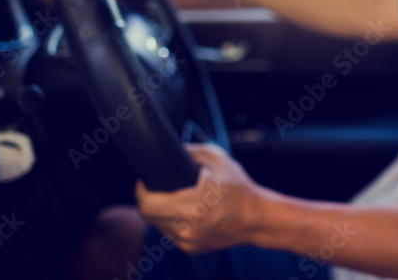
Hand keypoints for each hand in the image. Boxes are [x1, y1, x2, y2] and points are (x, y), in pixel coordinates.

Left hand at [134, 144, 263, 254]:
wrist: (256, 218)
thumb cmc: (240, 189)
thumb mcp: (218, 159)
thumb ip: (191, 151)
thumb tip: (173, 150)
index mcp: (191, 206)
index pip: (147, 204)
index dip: (141, 190)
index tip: (145, 180)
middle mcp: (186, 228)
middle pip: (148, 215)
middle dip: (149, 199)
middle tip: (158, 186)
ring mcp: (188, 241)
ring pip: (157, 225)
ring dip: (159, 212)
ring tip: (174, 198)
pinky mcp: (190, 249)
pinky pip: (170, 233)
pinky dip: (172, 222)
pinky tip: (184, 212)